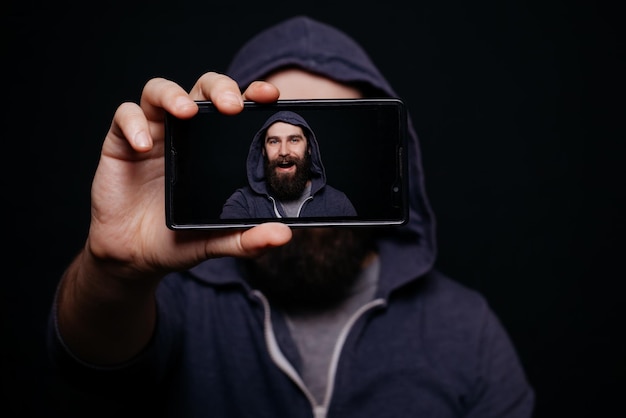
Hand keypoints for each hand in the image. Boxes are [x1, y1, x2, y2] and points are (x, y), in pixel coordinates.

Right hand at [87, 72, 291, 280]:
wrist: (135, 256)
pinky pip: (125, 116)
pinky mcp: (121, 143)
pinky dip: (133, 124)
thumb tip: (283, 236)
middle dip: (219, 88)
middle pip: (202, 89)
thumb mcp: (217, 241)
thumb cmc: (178, 240)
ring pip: (160, 91)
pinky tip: (144, 146)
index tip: (270, 96)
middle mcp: (187, 133)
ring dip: (173, 94)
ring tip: (187, 111)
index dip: (252, 94)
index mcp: (215, 147)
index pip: (236, 108)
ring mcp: (154, 134)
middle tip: (232, 106)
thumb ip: (248, 239)